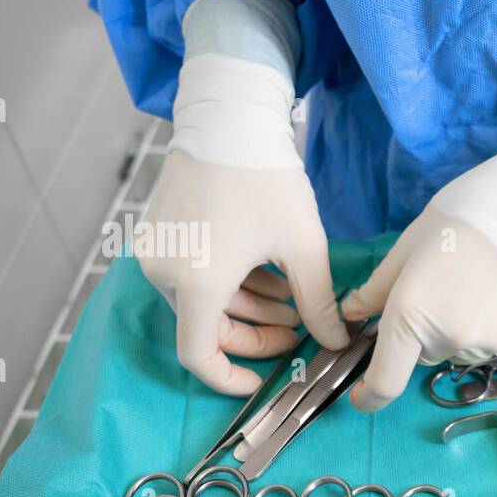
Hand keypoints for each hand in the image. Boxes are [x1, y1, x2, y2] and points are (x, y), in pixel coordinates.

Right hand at [137, 150, 348, 394]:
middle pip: (206, 329)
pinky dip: (229, 284)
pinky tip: (270, 273)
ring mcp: (157, 251)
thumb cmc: (267, 180)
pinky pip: (192, 276)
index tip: (259, 380)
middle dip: (256, 334)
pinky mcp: (158, 233)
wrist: (229, 117)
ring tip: (294, 297)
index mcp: (195, 283)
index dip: (229, 377)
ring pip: (203, 302)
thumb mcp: (303, 247)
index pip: (199, 356)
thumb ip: (319, 304)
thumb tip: (339, 342)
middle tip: (299, 326)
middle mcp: (165, 272)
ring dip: (248, 308)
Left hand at [341, 136, 496, 410]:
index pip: (386, 381)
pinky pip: (495, 339)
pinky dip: (493, 321)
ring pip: (462, 347)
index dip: (370, 396)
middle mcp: (449, 339)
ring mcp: (490, 342)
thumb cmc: (464, 215)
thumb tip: (353, 314)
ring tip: (478, 280)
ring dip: (460, 327)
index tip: (363, 395)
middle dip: (424, 331)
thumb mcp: (408, 246)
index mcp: (411, 315)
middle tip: (442, 285)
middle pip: (426, 352)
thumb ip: (378, 289)